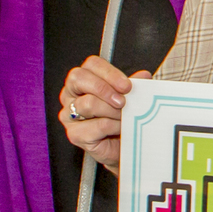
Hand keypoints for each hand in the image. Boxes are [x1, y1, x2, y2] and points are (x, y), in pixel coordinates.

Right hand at [59, 57, 145, 174]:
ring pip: (88, 103)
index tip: (127, 85)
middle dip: (104, 88)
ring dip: (113, 110)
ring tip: (126, 116)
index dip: (109, 72)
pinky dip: (114, 126)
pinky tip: (121, 128)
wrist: (124, 146)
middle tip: (123, 100)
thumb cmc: (122, 118)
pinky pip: (97, 125)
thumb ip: (135, 85)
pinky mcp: (75, 134)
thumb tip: (143, 75)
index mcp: (84, 80)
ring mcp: (69, 115)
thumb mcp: (131, 97)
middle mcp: (71, 95)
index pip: (91, 65)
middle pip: (79, 78)